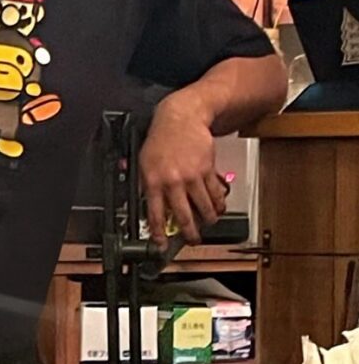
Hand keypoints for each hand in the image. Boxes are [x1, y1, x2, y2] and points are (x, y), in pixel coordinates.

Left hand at [139, 96, 227, 247]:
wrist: (182, 118)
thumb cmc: (162, 139)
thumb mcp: (144, 162)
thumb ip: (145, 184)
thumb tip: (145, 203)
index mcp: (153, 181)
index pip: (155, 214)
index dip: (159, 234)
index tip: (161, 245)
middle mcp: (173, 181)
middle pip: (184, 216)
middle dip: (190, 233)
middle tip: (193, 239)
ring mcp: (192, 177)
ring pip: (204, 208)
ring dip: (208, 219)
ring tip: (208, 223)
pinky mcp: (208, 171)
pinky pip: (216, 194)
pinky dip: (219, 203)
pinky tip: (219, 207)